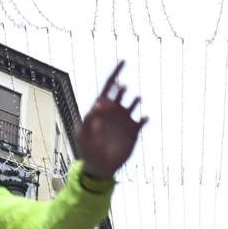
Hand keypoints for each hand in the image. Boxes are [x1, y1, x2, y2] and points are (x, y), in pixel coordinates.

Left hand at [78, 61, 147, 179]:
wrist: (99, 167)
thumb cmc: (88, 149)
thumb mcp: (83, 134)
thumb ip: (89, 119)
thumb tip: (98, 105)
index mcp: (101, 107)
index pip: (109, 85)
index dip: (116, 73)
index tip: (124, 61)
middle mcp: (114, 111)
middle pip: (121, 93)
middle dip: (122, 88)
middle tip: (122, 89)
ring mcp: (125, 121)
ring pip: (133, 104)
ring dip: (134, 101)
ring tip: (135, 99)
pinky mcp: (133, 132)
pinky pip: (141, 121)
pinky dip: (144, 118)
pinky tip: (144, 118)